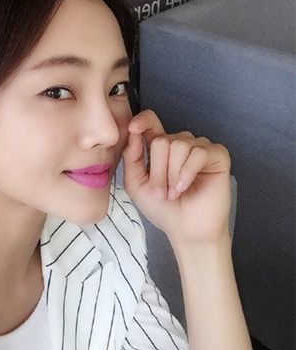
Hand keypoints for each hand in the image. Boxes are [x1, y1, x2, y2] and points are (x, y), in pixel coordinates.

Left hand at [121, 109, 231, 247]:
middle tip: (162, 192)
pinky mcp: (217, 155)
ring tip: (174, 192)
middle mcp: (179, 143)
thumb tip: (132, 133)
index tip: (133, 128)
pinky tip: (185, 187)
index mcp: (159, 146)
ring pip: (179, 145)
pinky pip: (198, 153)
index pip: (151, 122)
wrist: (185, 230)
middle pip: (161, 140)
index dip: (142, 120)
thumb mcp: (136, 183)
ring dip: (172, 174)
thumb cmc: (162, 208)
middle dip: (158, 170)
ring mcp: (199, 147)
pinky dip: (187, 173)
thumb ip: (131, 157)